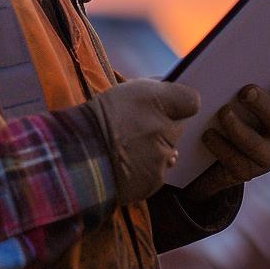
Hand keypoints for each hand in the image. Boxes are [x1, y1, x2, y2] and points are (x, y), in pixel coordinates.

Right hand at [85, 79, 200, 204]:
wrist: (78, 156)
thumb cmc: (100, 119)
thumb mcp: (127, 90)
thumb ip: (154, 88)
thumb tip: (168, 88)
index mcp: (159, 101)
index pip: (191, 101)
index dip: (182, 105)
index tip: (171, 107)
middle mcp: (166, 129)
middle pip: (178, 129)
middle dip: (164, 128)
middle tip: (139, 129)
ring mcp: (162, 157)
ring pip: (169, 152)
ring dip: (156, 151)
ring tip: (128, 149)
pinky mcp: (156, 180)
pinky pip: (158, 172)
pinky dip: (147, 170)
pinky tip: (127, 164)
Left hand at [184, 70, 269, 200]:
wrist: (218, 152)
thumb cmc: (238, 107)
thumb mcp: (246, 94)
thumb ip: (246, 78)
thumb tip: (229, 54)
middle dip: (264, 105)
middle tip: (246, 91)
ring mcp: (267, 157)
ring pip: (257, 145)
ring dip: (239, 128)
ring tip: (223, 112)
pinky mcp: (245, 171)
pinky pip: (234, 162)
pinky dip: (219, 146)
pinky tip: (207, 134)